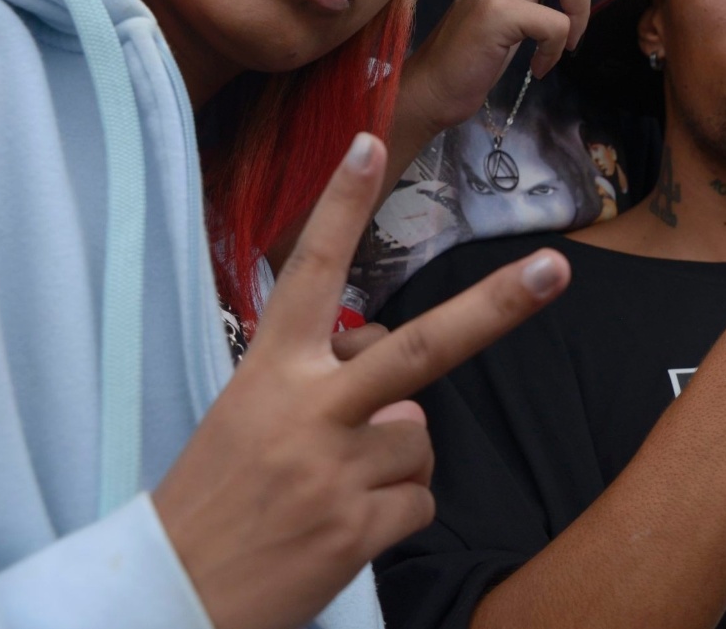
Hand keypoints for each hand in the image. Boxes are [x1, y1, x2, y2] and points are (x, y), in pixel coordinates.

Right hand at [151, 133, 571, 628]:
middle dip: (497, 305)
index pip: (309, 272)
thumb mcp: (251, 420)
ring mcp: (335, 468)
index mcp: (269, 371)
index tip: (369, 142)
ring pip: (422, 439)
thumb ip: (330, 391)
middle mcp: (307, 409)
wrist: (169, 594)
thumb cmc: (215, 498)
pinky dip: (394, 515)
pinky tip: (342, 529)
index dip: (341, 207)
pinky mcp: (356, 527)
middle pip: (420, 346)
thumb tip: (408, 400)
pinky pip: (420, 500)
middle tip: (555, 269)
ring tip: (331, 490)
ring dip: (395, 464)